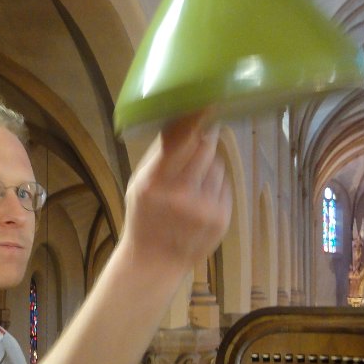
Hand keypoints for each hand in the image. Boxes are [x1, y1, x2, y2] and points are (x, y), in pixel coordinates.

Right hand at [120, 113, 232, 276]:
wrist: (155, 261)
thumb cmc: (144, 217)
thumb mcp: (139, 183)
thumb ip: (160, 153)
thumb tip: (182, 116)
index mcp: (154, 183)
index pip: (181, 140)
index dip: (197, 119)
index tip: (208, 102)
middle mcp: (180, 195)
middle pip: (205, 147)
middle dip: (204, 138)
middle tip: (201, 135)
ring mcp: (204, 209)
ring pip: (217, 165)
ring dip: (209, 166)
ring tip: (192, 184)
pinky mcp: (221, 219)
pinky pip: (225, 185)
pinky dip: (216, 186)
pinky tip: (200, 200)